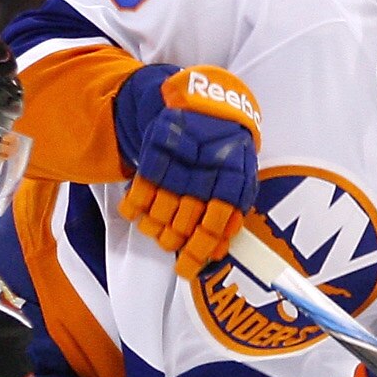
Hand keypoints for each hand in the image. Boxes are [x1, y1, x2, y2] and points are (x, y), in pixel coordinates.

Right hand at [116, 63, 260, 272]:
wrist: (207, 105)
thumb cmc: (227, 151)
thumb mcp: (242, 178)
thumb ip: (233, 212)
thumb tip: (218, 249)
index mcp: (232, 183)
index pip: (212, 227)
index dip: (196, 253)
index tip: (184, 271)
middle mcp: (205, 174)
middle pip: (182, 224)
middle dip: (173, 241)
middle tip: (169, 242)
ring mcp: (179, 162)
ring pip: (159, 211)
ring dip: (153, 226)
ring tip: (154, 226)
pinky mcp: (157, 149)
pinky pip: (140, 188)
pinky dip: (134, 206)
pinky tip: (134, 211)